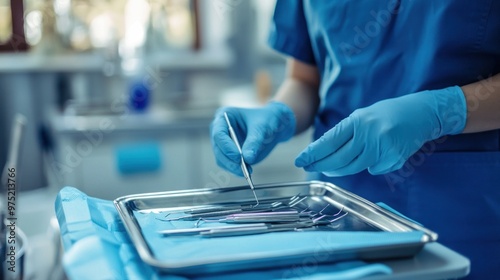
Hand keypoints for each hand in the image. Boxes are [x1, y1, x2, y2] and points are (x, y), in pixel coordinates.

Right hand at [210, 102, 295, 175]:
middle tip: (243, 168)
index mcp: (225, 116)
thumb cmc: (266, 120)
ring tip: (248, 171)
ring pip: (222, 159)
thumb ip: (254, 142)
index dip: (226, 147)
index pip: (219, 133)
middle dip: (230, 160)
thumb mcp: (262, 127)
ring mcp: (223, 143)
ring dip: (233, 167)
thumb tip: (247, 159)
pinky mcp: (229, 154)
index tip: (238, 157)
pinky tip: (247, 172)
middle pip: (218, 149)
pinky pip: (229, 165)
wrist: (273, 126)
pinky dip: (236, 170)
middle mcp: (220, 130)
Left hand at [295, 86, 465, 175]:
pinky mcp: (394, 159)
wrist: (421, 113)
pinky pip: (373, 169)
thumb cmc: (387, 114)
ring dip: (338, 170)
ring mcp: (382, 148)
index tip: (300, 161)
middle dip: (321, 165)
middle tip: (310, 167)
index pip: (329, 141)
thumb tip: (323, 152)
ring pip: (353, 167)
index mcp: (357, 121)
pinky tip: (370, 158)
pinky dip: (368, 167)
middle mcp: (368, 134)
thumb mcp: (362, 116)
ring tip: (329, 168)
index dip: (313, 153)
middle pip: (338, 159)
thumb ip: (345, 133)